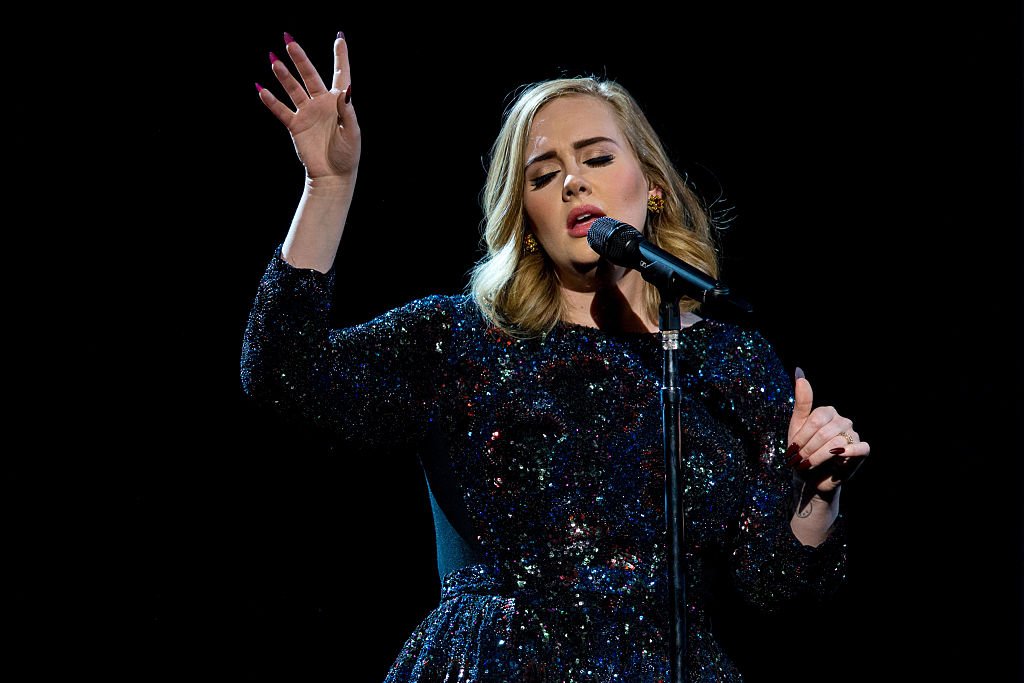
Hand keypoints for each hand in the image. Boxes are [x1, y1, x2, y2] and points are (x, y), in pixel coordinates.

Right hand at [257, 32, 359, 179]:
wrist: (332, 176)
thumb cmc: (347, 154)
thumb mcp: (352, 132)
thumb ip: (347, 111)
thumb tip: (346, 90)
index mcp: (339, 102)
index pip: (341, 74)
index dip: (340, 57)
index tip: (339, 38)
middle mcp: (322, 103)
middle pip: (310, 76)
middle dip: (300, 59)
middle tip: (289, 41)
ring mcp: (307, 113)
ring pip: (293, 89)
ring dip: (284, 76)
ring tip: (274, 60)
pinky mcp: (295, 125)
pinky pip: (282, 110)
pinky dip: (271, 101)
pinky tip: (262, 89)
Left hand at [785, 368, 869, 493]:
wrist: (810, 477)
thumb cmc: (802, 451)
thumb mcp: (797, 427)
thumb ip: (801, 402)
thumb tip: (799, 373)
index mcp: (827, 412)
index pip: (815, 419)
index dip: (803, 436)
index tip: (793, 450)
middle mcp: (843, 421)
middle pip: (824, 432)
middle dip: (809, 449)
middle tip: (800, 461)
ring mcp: (853, 435)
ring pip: (837, 442)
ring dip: (819, 456)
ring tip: (810, 464)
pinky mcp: (861, 451)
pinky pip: (861, 448)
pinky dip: (849, 453)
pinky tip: (838, 457)